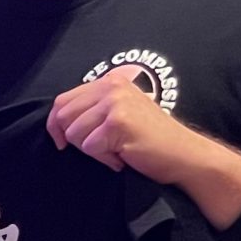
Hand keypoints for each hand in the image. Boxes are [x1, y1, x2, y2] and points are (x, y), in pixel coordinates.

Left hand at [48, 74, 214, 182]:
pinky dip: (104, 158)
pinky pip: (90, 147)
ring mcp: (115, 103)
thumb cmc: (149, 139)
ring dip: (92, 150)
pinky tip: (124, 155)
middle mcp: (111, 86)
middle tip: (101, 147)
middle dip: (75, 139)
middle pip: (63, 117)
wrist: (184, 155)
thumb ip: (92, 108)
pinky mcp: (118, 122)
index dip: (56, 124)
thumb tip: (56, 119)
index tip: (62, 141)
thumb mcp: (119, 112)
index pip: (62, 101)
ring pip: (74, 133)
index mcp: (109, 81)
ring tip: (117, 149)